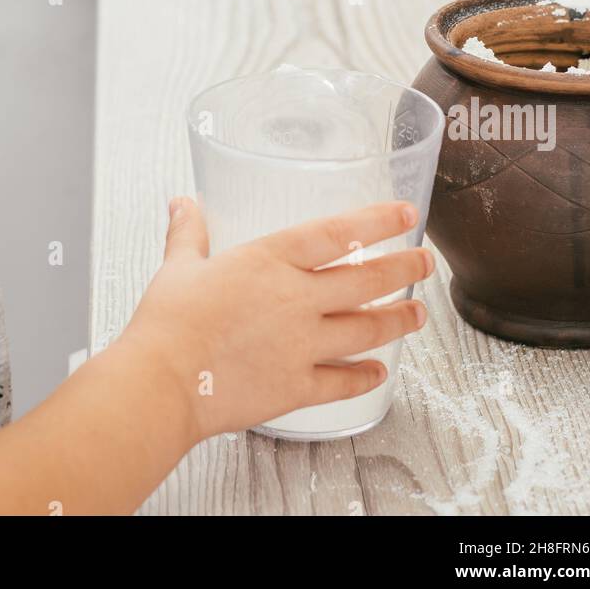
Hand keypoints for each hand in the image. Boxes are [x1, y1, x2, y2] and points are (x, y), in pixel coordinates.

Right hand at [120, 198, 430, 443]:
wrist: (163, 382)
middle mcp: (296, 298)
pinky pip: (343, 381)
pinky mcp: (297, 386)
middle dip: (403, 269)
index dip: (377, 220)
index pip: (338, 232)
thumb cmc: (168, 322)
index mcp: (270, 260)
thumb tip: (183, 203)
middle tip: (426, 263)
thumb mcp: (178, 265)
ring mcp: (302, 344)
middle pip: (365, 280)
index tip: (407, 213)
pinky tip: (379, 373)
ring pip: (365, 329)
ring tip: (418, 315)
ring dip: (397, 320)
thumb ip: (188, 232)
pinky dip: (366, 377)